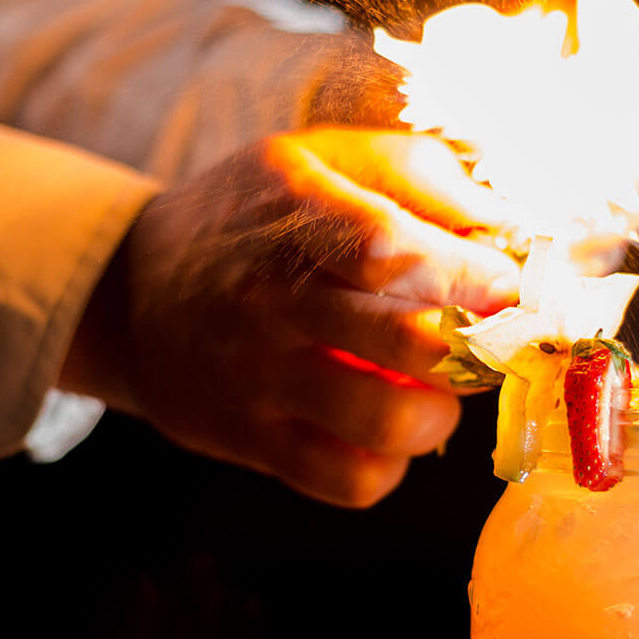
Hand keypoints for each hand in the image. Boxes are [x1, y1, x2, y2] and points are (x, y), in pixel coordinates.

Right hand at [60, 129, 519, 506]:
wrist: (130, 289)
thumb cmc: (253, 219)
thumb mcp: (319, 158)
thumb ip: (416, 174)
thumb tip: (506, 224)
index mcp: (296, 211)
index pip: (395, 248)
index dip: (472, 274)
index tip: (508, 286)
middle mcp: (272, 297)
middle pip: (408, 341)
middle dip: (476, 348)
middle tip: (486, 343)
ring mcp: (258, 375)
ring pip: (386, 421)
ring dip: (438, 414)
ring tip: (435, 392)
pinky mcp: (248, 438)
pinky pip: (346, 480)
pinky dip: (386, 466)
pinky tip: (384, 433)